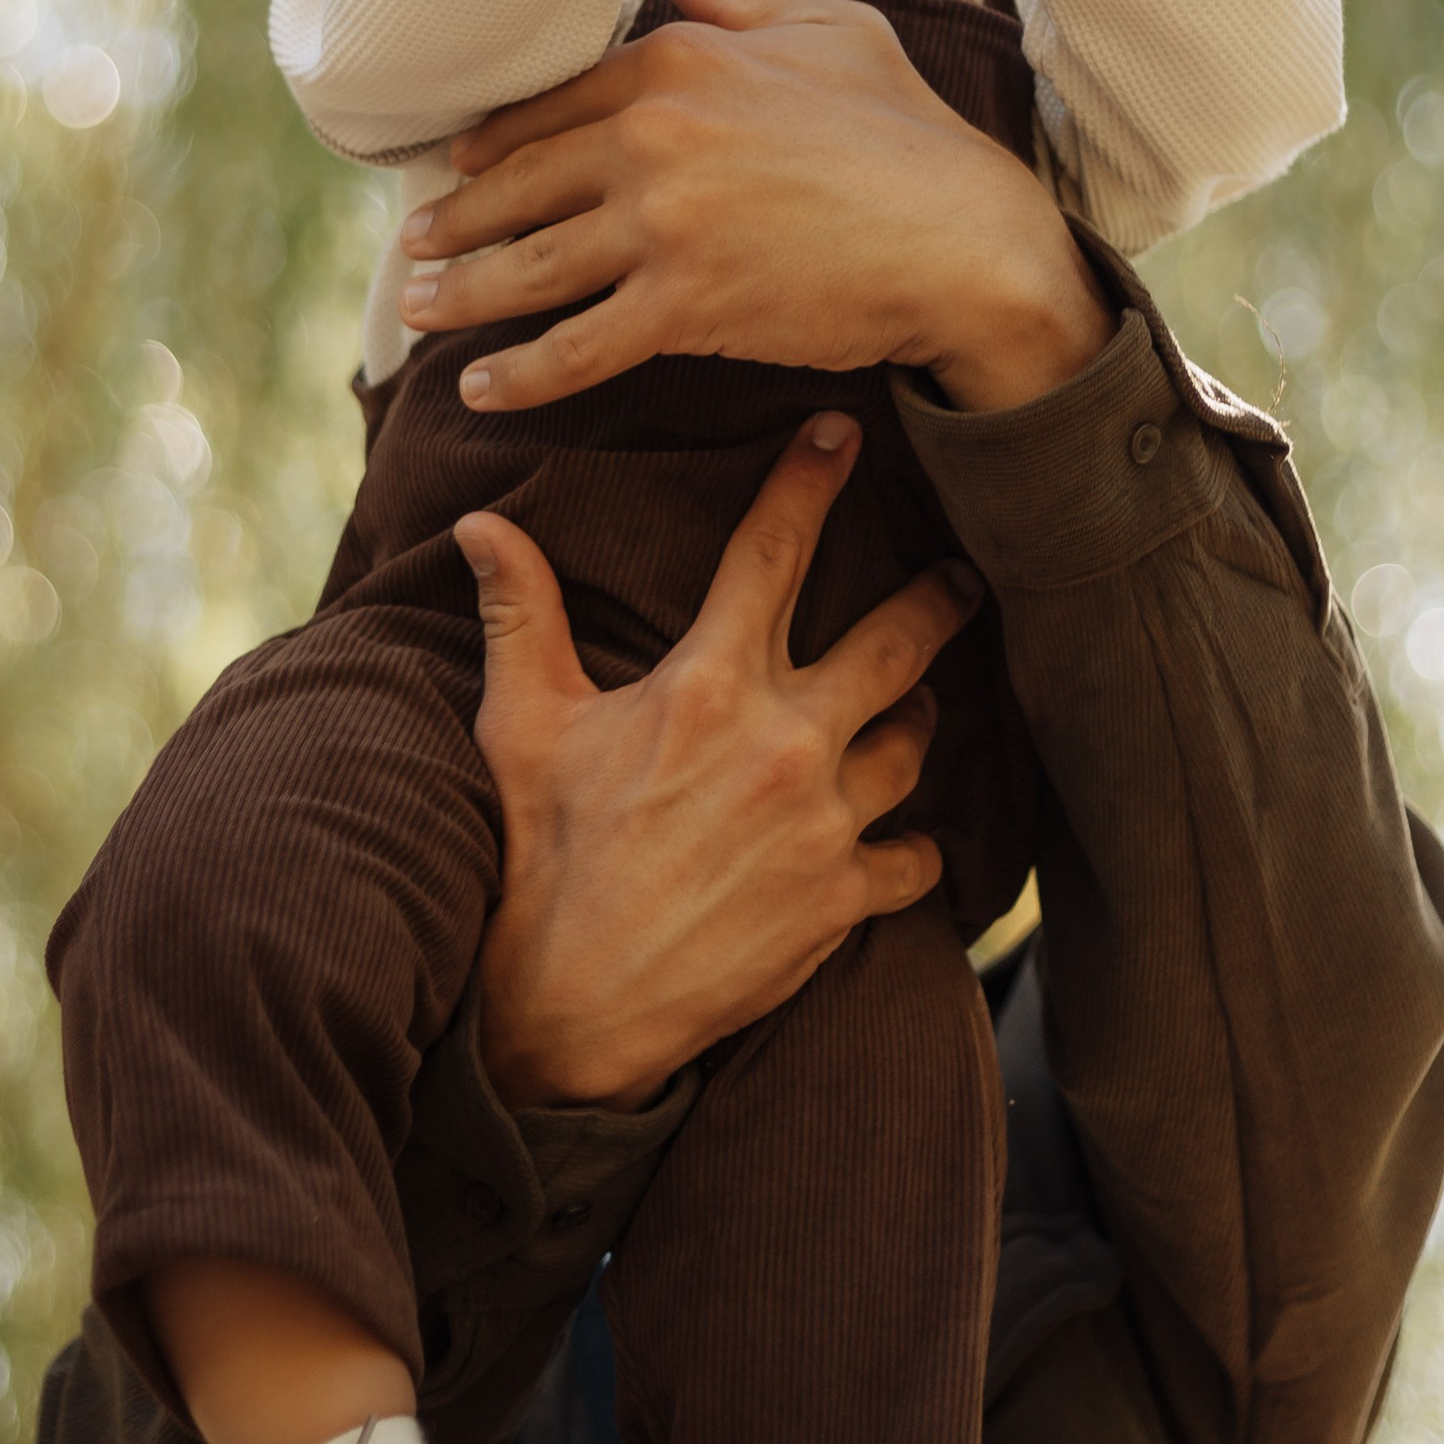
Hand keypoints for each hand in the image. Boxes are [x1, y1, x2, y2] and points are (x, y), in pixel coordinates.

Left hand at [399, 0, 1115, 416]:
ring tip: (420, 312)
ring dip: (463, 294)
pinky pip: (577, 347)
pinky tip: (480, 389)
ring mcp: (662, 225)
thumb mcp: (823, 31)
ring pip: (531, 266)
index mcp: (676, 61)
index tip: (459, 166)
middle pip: (524, 184)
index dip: (496, 143)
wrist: (963, 239)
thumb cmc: (903, 132)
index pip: (554, 104)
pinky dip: (519, 374)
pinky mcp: (684, 307)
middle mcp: (652, 137)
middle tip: (416, 245)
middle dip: (459, 219)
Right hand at [462, 415, 977, 1105]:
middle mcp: (783, 742)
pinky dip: (916, 850)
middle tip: (961, 580)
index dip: (811, 481)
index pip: (773, 552)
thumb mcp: (520, 726)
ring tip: (916, 707)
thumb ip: (520, 617)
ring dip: (918, 720)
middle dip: (937, 601)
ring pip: (913, 744)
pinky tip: (911, 845)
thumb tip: (481, 526)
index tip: (846, 435)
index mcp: (707, 684)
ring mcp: (822, 824)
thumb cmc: (536, 856)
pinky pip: (916, 859)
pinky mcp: (841, 900)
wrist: (563, 1007)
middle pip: (895, 642)